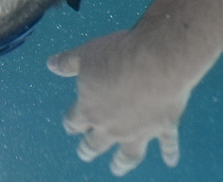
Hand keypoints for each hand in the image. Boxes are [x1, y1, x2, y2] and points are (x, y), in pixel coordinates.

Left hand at [47, 30, 194, 174]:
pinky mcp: (163, 128)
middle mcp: (112, 127)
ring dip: (122, 163)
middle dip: (88, 149)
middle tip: (85, 154)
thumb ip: (67, 62)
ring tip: (117, 169)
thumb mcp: (86, 54)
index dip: (72, 124)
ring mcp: (138, 131)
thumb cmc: (117, 56)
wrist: (156, 62)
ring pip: (128, 154)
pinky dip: (169, 152)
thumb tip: (51, 64)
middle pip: (96, 143)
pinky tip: (171, 161)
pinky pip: (166, 144)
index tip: (70, 126)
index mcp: (89, 110)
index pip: (74, 122)